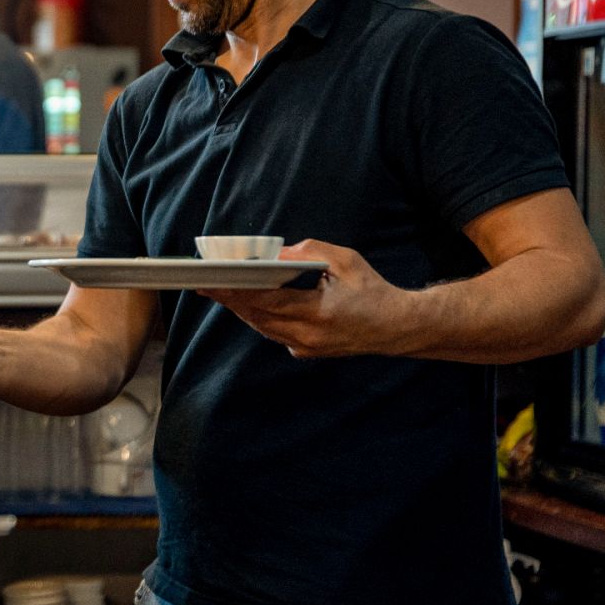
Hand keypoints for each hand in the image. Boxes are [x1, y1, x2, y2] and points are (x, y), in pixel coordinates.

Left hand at [198, 239, 407, 357]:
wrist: (398, 327)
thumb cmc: (373, 290)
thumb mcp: (345, 261)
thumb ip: (309, 252)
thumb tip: (276, 253)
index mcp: (318, 314)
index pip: (266, 301)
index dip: (237, 290)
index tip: (214, 279)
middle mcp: (308, 337)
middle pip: (257, 317)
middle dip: (230, 299)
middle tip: (205, 283)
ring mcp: (307, 349)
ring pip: (263, 328)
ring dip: (241, 309)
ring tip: (218, 291)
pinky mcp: (308, 352)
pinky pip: (275, 334)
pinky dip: (259, 318)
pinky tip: (245, 304)